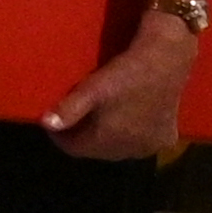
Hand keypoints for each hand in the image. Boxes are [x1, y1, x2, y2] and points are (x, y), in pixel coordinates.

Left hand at [46, 7, 206, 162]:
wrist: (165, 62)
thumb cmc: (125, 74)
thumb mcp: (92, 89)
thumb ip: (69, 109)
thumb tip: (45, 125)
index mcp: (111, 141)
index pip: (75, 149)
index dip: (61, 137)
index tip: (53, 124)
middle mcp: (132, 150)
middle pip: (97, 150)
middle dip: (84, 137)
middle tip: (76, 117)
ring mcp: (151, 146)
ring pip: (118, 149)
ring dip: (106, 138)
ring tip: (98, 117)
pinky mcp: (166, 138)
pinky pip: (140, 143)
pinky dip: (130, 136)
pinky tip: (126, 121)